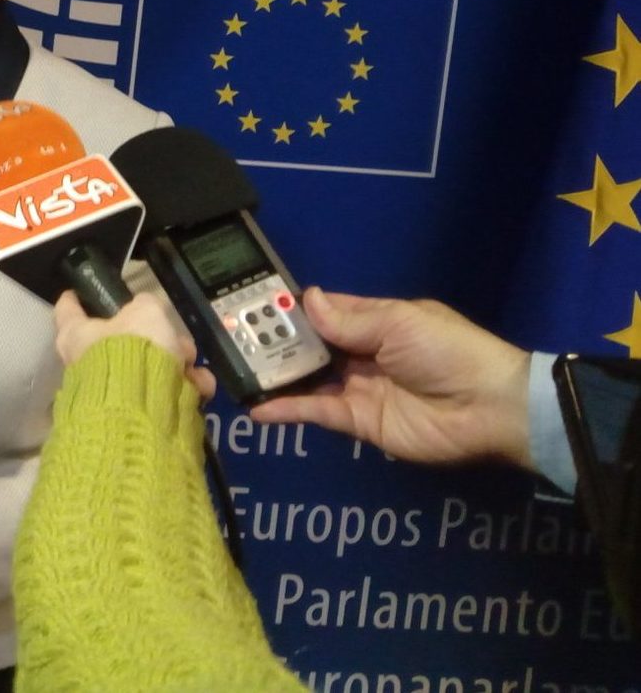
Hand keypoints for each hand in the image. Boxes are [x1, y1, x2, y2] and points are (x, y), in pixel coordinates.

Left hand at [53, 290, 215, 399]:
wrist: (142, 409)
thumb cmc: (133, 350)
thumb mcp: (145, 312)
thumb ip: (145, 307)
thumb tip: (146, 312)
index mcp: (77, 335)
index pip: (67, 310)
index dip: (74, 299)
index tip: (76, 292)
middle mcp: (87, 363)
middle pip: (125, 340)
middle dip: (160, 339)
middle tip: (178, 341)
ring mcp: (112, 388)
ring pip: (149, 366)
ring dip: (179, 365)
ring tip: (193, 369)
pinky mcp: (134, 413)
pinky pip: (160, 392)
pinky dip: (185, 390)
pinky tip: (199, 388)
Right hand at [247, 287, 532, 469]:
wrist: (489, 408)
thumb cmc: (447, 351)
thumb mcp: (399, 322)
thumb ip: (349, 319)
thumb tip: (305, 299)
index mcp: (375, 321)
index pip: (324, 311)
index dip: (292, 308)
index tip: (252, 303)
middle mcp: (361, 353)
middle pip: (310, 345)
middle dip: (275, 341)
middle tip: (232, 338)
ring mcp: (358, 388)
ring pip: (307, 378)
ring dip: (276, 374)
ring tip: (235, 370)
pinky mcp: (358, 421)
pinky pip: (316, 411)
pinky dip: (287, 409)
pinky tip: (257, 406)